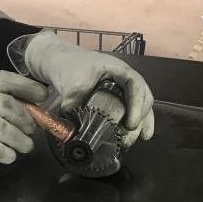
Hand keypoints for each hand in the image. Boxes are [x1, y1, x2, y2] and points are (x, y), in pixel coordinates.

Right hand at [0, 71, 47, 176]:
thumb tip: (17, 102)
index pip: (7, 80)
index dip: (28, 87)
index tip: (42, 95)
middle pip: (13, 108)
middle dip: (27, 121)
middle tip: (31, 130)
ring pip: (10, 132)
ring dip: (21, 142)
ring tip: (24, 147)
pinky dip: (7, 154)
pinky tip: (8, 156)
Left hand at [23, 32, 153, 147]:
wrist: (59, 60)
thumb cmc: (69, 64)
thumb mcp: (70, 81)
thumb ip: (73, 101)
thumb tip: (74, 128)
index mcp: (117, 69)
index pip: (135, 85)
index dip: (137, 105)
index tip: (130, 124)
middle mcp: (125, 79)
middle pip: (143, 97)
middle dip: (140, 119)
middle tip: (127, 137)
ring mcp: (122, 88)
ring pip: (140, 105)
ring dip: (140, 123)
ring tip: (130, 141)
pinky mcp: (116, 97)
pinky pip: (131, 109)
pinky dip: (136, 123)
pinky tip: (140, 137)